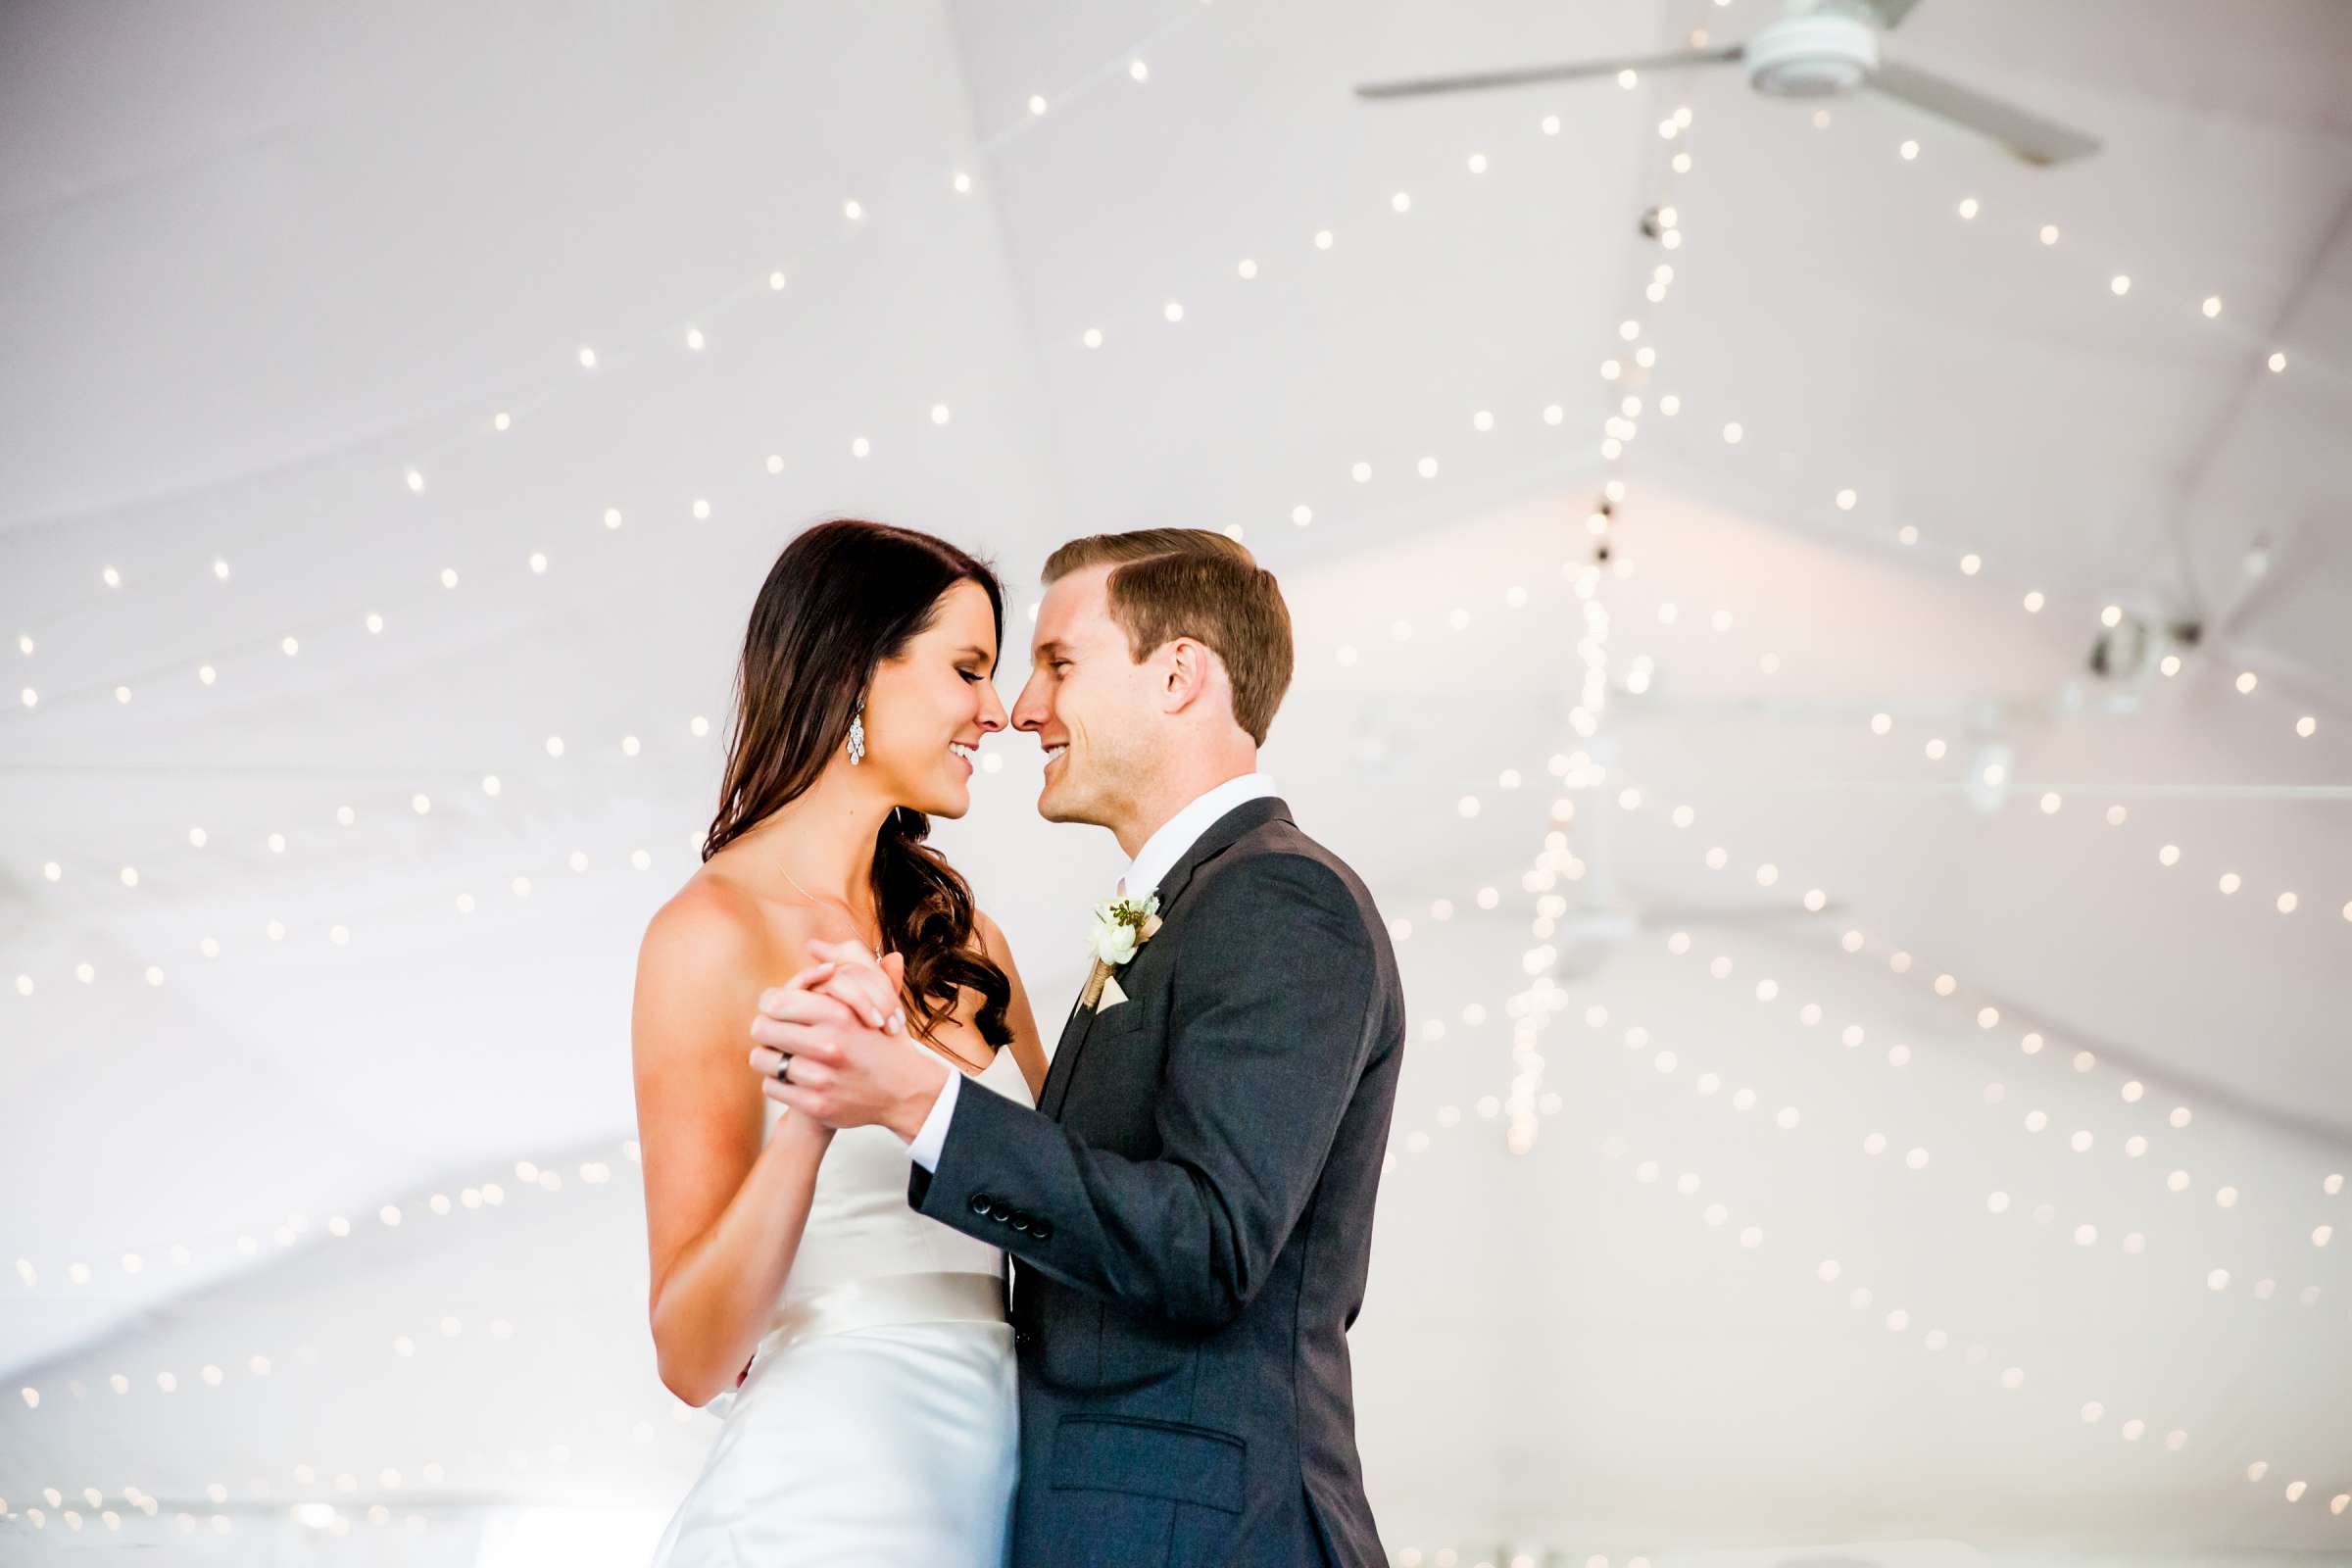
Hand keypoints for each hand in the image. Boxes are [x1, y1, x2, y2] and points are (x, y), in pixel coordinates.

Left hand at [750, 948, 947, 1139]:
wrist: (906, 1091)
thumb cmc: (883, 1039)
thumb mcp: (876, 998)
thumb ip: (848, 967)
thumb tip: (815, 944)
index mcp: (840, 1014)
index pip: (776, 1001)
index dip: (771, 1003)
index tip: (777, 1009)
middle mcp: (830, 1045)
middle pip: (762, 1028)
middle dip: (766, 1029)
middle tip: (775, 1033)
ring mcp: (822, 1078)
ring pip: (762, 1060)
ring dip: (769, 1057)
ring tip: (783, 1056)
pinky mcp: (816, 1105)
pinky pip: (772, 1087)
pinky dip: (778, 1082)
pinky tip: (793, 1078)